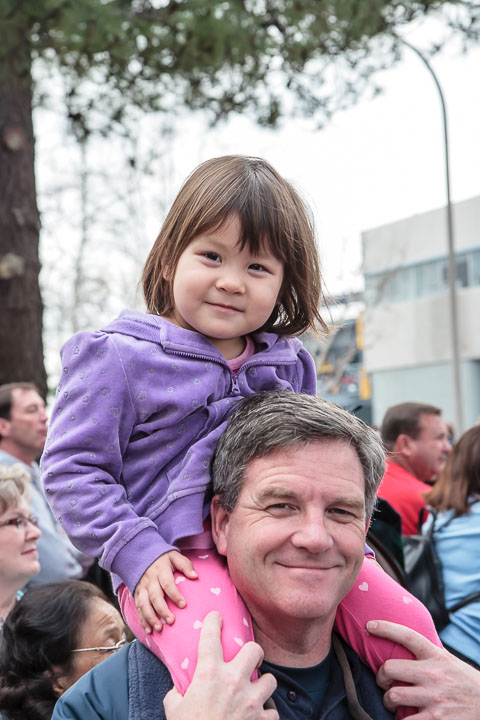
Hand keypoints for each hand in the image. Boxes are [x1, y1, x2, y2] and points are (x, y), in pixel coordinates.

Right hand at [134, 550, 196, 632]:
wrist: (142, 556)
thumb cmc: (164, 559)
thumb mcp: (175, 556)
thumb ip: (185, 565)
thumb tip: (195, 576)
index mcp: (161, 570)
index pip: (167, 584)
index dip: (175, 595)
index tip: (184, 605)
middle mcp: (150, 580)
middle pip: (155, 597)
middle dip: (162, 610)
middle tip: (171, 621)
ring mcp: (142, 588)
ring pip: (144, 604)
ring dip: (151, 617)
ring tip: (159, 629)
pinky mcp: (137, 595)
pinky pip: (138, 608)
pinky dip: (143, 620)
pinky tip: (149, 631)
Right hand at [163, 611, 278, 719]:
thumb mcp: (173, 709)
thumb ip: (177, 693)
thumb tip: (178, 689)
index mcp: (209, 674)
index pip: (211, 635)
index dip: (214, 621)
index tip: (216, 617)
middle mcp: (233, 681)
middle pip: (255, 649)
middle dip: (252, 652)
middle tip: (246, 659)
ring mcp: (250, 701)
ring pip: (270, 679)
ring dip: (262, 684)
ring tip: (255, 689)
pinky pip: (272, 712)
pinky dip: (267, 714)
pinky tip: (258, 715)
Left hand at [367, 620, 479, 718]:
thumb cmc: (463, 681)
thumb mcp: (447, 660)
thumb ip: (427, 653)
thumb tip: (402, 640)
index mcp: (436, 656)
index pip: (407, 636)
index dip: (386, 628)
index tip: (369, 625)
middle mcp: (433, 675)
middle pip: (390, 668)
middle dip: (381, 676)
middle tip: (384, 681)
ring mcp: (434, 698)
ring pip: (393, 696)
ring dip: (388, 700)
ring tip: (392, 701)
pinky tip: (401, 718)